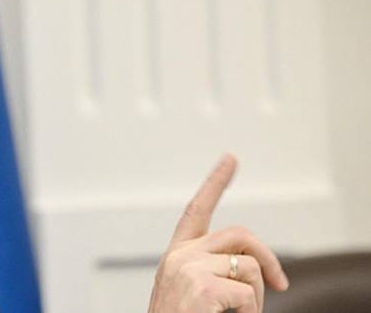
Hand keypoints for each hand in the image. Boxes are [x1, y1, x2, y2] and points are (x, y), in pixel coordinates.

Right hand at [147, 155, 289, 312]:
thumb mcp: (193, 296)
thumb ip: (213, 273)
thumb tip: (255, 265)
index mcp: (175, 258)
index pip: (195, 212)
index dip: (215, 182)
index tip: (230, 158)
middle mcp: (178, 257)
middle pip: (239, 235)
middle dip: (268, 258)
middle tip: (282, 286)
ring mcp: (187, 269)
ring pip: (249, 267)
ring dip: (256, 300)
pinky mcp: (202, 286)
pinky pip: (249, 297)